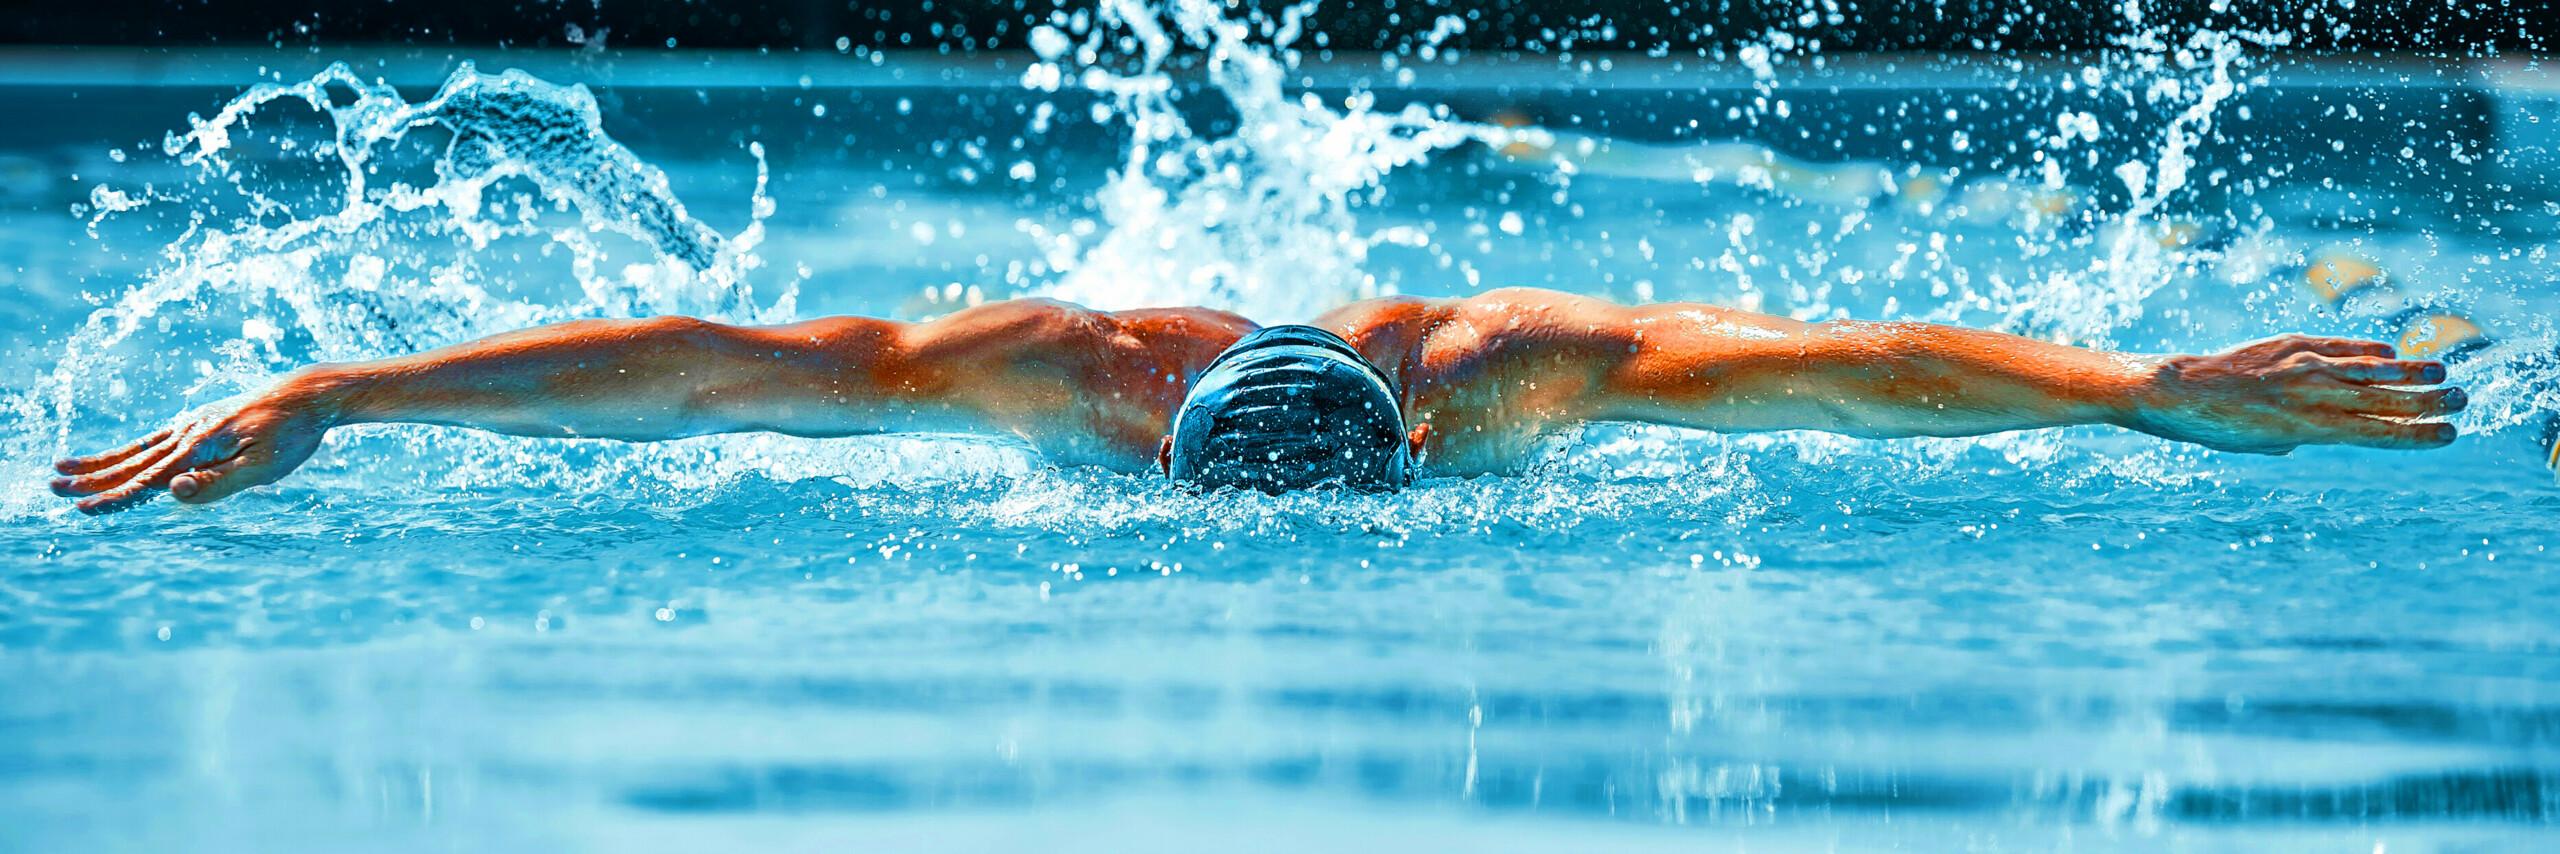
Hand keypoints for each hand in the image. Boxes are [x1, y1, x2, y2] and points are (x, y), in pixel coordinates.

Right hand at [50, 373, 343, 513]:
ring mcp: (193, 425)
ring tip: (65, 465)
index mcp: (199, 448)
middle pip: (132, 461)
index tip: (82, 510)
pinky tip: (120, 455)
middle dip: (91, 478)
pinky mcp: (202, 421)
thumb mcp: (264, 467)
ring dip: (101, 460)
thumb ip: (218, 484)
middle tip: (53, 486)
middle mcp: (188, 433)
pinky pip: (157, 438)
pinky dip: (131, 448)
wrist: (308, 395)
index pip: (148, 481)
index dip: (114, 498)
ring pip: (138, 448)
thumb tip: (171, 491)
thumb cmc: (291, 435)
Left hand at [2129, 334, 2463, 453]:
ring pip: (2367, 369)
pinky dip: (2364, 350)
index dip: (2415, 434)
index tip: (2449, 434)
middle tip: (2464, 400)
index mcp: (2308, 428)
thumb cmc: (2217, 428)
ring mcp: (2302, 365)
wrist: (2177, 391)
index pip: (2375, 432)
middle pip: (2382, 400)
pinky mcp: (2290, 344)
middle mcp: (2311, 395)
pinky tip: (2388, 353)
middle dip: (2426, 401)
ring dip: (2408, 372)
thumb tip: (2332, 426)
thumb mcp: (2263, 444)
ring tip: (2444, 373)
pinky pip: (2337, 347)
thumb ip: (2303, 435)